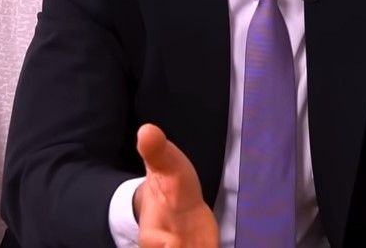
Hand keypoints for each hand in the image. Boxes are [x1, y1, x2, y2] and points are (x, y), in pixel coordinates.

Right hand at [133, 124, 218, 247]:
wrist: (176, 199)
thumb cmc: (170, 183)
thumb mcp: (166, 164)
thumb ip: (157, 151)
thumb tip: (147, 130)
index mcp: (155, 234)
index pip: (160, 245)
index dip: (170, 245)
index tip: (174, 242)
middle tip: (201, 244)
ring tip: (211, 243)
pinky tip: (218, 244)